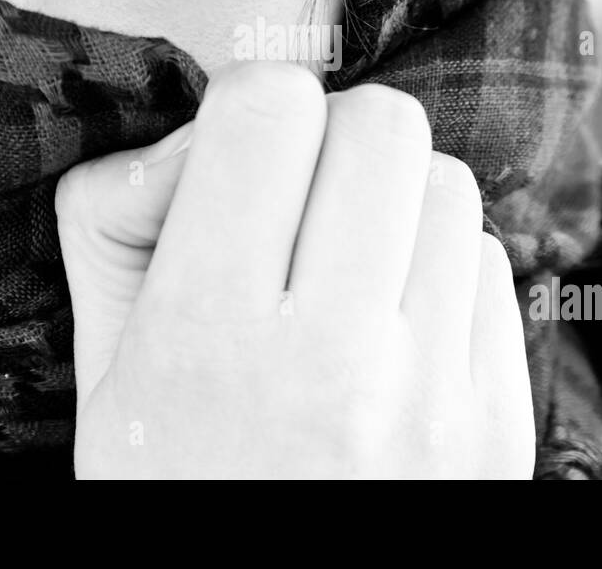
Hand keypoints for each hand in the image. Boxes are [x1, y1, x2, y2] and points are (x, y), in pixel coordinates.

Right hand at [56, 61, 533, 477]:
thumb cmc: (175, 491)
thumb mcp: (101, 370)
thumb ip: (115, 224)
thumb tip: (196, 135)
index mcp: (208, 340)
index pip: (268, 111)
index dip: (249, 109)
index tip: (239, 156)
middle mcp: (335, 363)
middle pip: (382, 125)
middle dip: (332, 141)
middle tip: (298, 200)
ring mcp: (434, 397)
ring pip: (450, 186)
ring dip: (393, 202)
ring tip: (346, 267)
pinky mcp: (500, 424)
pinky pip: (491, 267)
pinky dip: (439, 271)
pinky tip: (392, 327)